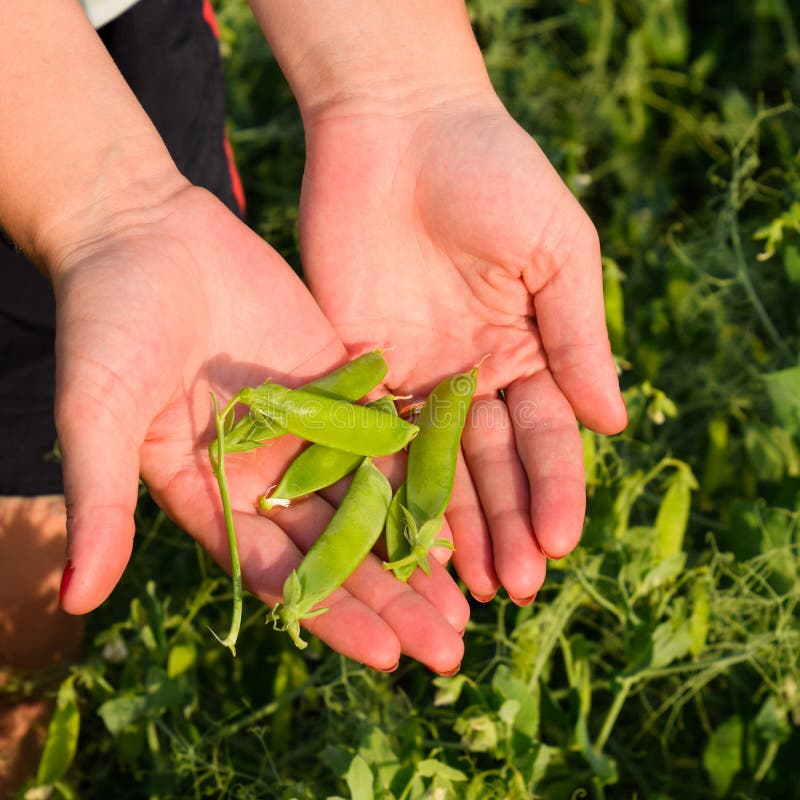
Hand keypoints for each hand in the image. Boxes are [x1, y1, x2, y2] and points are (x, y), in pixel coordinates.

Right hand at [52, 187, 466, 671]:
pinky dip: (424, 471)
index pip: (279, 573)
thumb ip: (99, 497)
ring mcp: (306, 431)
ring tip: (471, 598)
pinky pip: (385, 434)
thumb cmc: (107, 319)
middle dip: (392, 600)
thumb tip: (74, 597)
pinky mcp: (336, 384)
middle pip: (338, 550)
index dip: (332, 614)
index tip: (388, 656)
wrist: (146, 233)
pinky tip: (470, 505)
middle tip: (451, 650)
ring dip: (419, 549)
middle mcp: (265, 476)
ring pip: (371, 502)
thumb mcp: (99, 409)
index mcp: (212, 496)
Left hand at [299, 95, 626, 602]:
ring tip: (462, 585)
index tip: (560, 541)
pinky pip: (366, 435)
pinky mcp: (351, 367)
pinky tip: (393, 532)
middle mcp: (470, 376)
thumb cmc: (493, 174)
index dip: (553, 490)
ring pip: (429, 465)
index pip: (544, 437)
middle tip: (512, 588)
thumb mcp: (557, 252)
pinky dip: (380, 484)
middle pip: (488, 466)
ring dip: (447, 524)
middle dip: (502, 525)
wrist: (396, 125)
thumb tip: (613, 424)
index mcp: (526, 351)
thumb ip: (580, 337)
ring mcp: (409, 377)